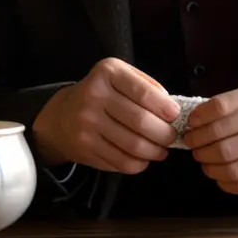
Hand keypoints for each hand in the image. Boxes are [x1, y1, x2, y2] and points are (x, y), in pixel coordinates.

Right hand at [32, 58, 180, 174]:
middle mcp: (94, 96)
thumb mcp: (120, 76)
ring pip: (133, 145)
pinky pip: (121, 162)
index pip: (143, 92)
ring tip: (161, 150)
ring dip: (155, 151)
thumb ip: (147, 85)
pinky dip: (139, 164)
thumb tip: (172, 108)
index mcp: (107, 73)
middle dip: (164, 134)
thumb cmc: (101, 94)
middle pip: (140, 121)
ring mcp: (87, 123)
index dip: (165, 107)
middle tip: (172, 137)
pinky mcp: (85, 147)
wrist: (61, 116)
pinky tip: (143, 158)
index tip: (176, 115)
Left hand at [184, 83, 237, 194]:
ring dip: (208, 166)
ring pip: (230, 166)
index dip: (199, 119)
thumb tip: (197, 119)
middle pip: (221, 142)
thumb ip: (232, 102)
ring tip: (203, 160)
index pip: (220, 110)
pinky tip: (219, 174)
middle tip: (192, 144)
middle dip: (198, 145)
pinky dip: (224, 181)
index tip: (190, 124)